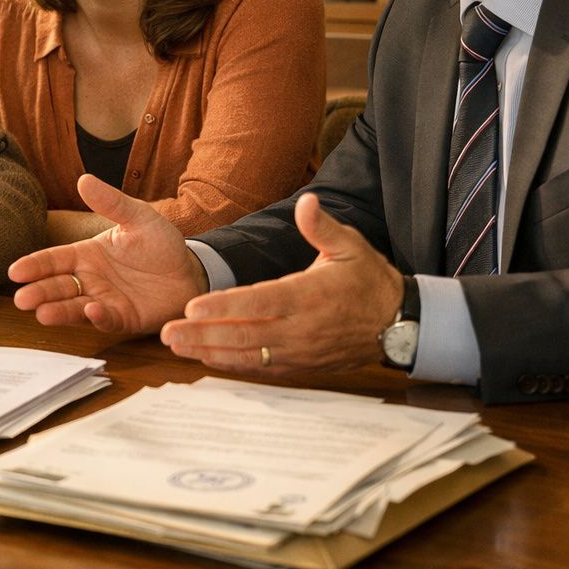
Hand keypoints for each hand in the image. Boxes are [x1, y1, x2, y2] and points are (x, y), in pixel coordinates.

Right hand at [10, 174, 204, 334]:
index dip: (34, 266)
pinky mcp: (124, 318)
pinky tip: (90, 309)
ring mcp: (105, 300)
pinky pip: (108, 319)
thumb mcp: (137, 217)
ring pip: (75, 307)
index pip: (53, 260)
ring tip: (42, 313)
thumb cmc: (160, 243)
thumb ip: (111, 202)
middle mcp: (90, 280)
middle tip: (21, 300)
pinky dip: (98, 316)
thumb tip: (83, 179)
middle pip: (57, 287)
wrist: (192, 269)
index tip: (15, 272)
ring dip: (58, 311)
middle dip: (38, 293)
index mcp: (86, 255)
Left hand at [159, 193, 403, 373]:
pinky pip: (260, 367)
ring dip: (210, 351)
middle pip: (244, 334)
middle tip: (167, 333)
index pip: (259, 302)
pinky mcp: (300, 365)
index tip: (191, 307)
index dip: (224, 306)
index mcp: (308, 295)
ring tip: (176, 347)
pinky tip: (206, 358)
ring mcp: (299, 351)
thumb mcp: (351, 246)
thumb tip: (306, 201)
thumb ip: (322, 227)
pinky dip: (231, 365)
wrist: (400, 324)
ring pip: (248, 355)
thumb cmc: (369, 281)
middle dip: (203, 335)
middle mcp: (300, 328)